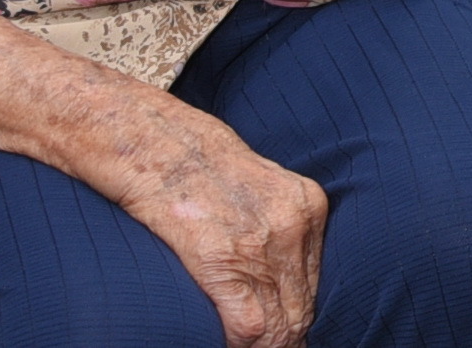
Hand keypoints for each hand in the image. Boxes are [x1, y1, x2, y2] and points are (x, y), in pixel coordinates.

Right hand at [112, 104, 327, 347]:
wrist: (156, 144)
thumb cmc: (200, 168)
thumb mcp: (260, 187)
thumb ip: (279, 227)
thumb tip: (282, 281)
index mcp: (308, 204)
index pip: (315, 284)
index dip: (299, 318)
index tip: (289, 335)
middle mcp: (294, 224)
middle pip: (301, 308)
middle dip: (287, 337)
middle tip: (276, 347)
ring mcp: (262, 242)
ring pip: (280, 323)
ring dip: (266, 344)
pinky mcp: (224, 258)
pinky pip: (249, 325)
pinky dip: (240, 344)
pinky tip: (230, 345)